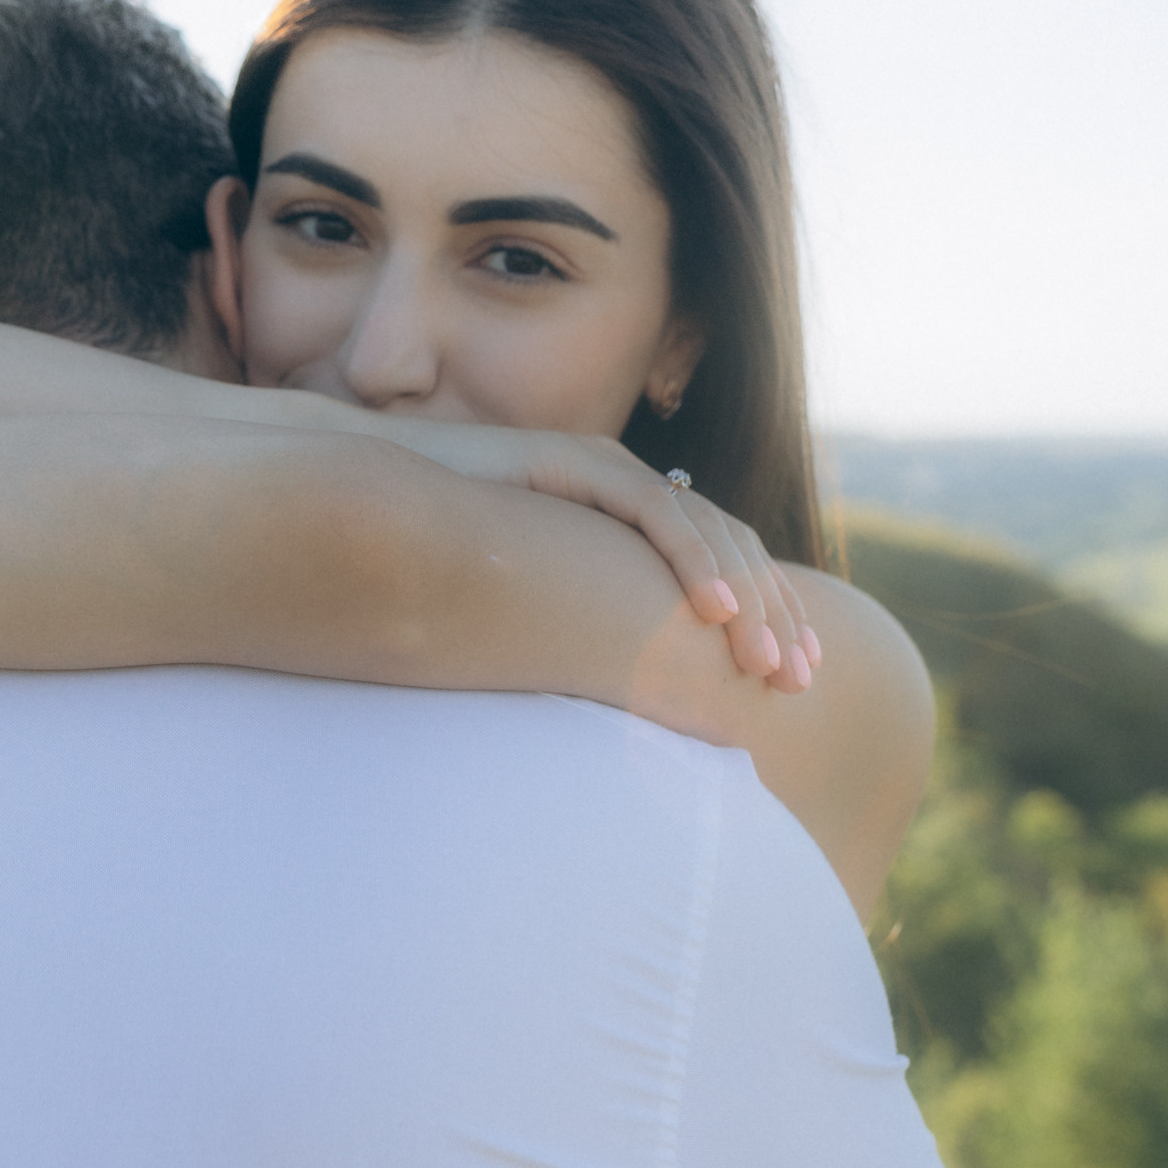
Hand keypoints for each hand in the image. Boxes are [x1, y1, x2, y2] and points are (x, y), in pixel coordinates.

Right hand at [370, 423, 818, 689]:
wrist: (367, 500)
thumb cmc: (433, 565)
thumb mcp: (530, 611)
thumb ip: (578, 636)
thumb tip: (616, 704)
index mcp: (621, 521)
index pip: (718, 565)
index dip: (766, 617)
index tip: (794, 678)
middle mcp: (625, 487)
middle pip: (731, 547)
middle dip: (777, 614)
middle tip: (800, 680)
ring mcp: (604, 470)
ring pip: (708, 530)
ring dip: (749, 599)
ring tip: (768, 662)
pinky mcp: (577, 463)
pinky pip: (657, 513)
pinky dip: (695, 564)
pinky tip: (719, 614)